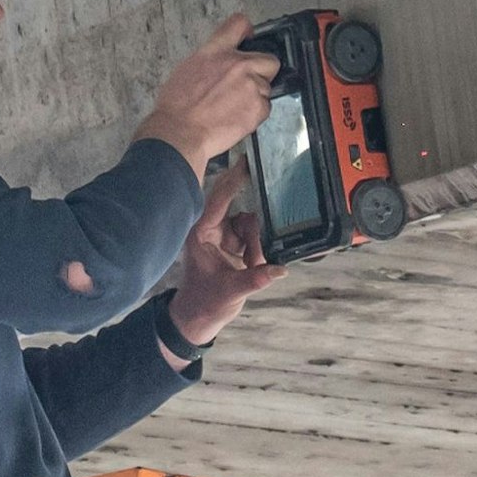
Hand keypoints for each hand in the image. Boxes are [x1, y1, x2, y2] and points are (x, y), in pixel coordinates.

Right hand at [136, 14, 279, 181]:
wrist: (180, 132)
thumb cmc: (177, 106)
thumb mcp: (188, 68)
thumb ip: (212, 60)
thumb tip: (221, 64)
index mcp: (216, 51)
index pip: (239, 23)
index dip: (247, 31)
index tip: (249, 38)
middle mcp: (238, 64)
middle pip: (269, 60)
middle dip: (262, 72)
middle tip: (246, 84)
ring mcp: (251, 85)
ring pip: (267, 88)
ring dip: (256, 96)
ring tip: (234, 107)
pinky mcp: (258, 107)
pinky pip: (266, 107)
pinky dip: (255, 114)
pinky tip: (237, 118)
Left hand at [162, 161, 285, 367]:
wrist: (197, 316)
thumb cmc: (205, 302)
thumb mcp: (231, 292)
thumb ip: (255, 279)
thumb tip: (279, 270)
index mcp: (201, 232)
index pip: (219, 198)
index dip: (234, 179)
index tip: (248, 160)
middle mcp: (210, 228)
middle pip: (239, 210)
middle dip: (253, 226)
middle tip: (259, 236)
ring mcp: (221, 234)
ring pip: (249, 223)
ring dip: (257, 244)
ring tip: (255, 266)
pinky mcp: (231, 242)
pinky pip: (251, 234)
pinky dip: (258, 248)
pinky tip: (256, 265)